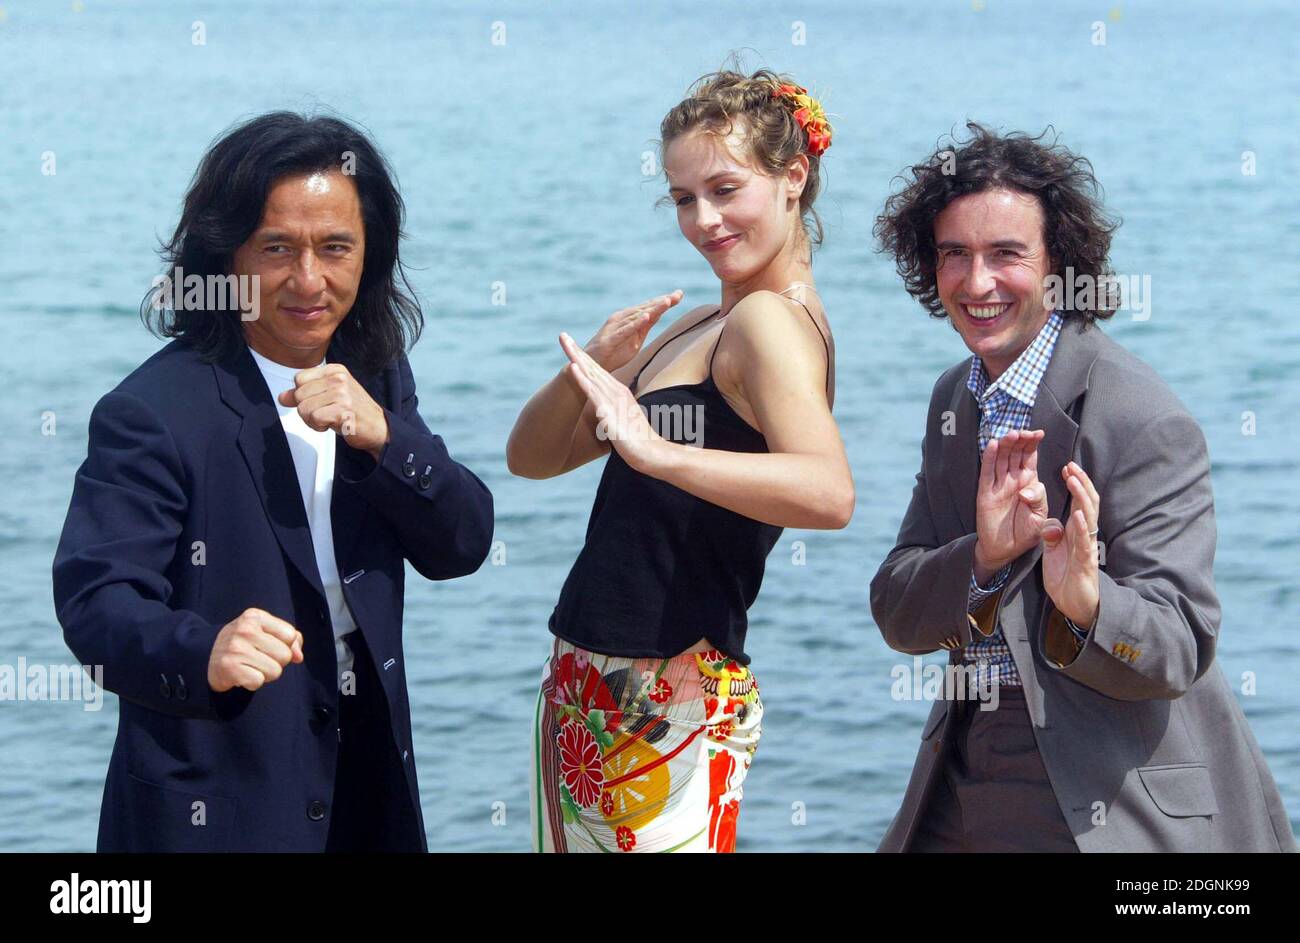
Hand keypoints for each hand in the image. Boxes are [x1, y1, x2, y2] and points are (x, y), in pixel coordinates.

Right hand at [208, 607, 303, 692]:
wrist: (205, 656)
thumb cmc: (244, 644)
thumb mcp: (264, 632)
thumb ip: (289, 640)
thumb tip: (299, 657)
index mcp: (255, 616)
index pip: (290, 635)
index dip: (285, 646)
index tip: (269, 647)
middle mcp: (245, 629)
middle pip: (285, 655)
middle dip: (276, 662)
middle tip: (257, 658)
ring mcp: (236, 648)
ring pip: (275, 671)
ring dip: (265, 674)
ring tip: (249, 666)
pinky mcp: (229, 667)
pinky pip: (259, 682)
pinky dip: (253, 683)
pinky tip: (242, 675)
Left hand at [277, 363, 388, 460]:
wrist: (378, 427)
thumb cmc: (354, 411)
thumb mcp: (328, 396)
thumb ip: (305, 394)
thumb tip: (282, 397)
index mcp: (335, 370)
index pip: (299, 379)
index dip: (303, 395)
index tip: (318, 402)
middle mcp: (339, 379)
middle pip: (299, 394)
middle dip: (306, 410)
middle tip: (324, 414)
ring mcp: (342, 394)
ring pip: (304, 408)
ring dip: (312, 420)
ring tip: (328, 420)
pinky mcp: (343, 410)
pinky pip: (314, 418)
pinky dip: (318, 426)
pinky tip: (331, 425)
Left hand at [559, 331, 666, 473]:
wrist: (653, 454)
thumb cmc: (640, 441)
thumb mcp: (624, 421)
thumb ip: (617, 413)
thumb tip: (609, 413)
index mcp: (618, 393)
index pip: (598, 373)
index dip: (584, 359)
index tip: (571, 346)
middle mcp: (615, 392)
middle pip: (592, 368)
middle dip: (576, 351)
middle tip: (562, 335)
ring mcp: (612, 400)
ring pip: (591, 375)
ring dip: (577, 358)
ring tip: (566, 343)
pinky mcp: (608, 412)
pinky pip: (592, 392)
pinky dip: (582, 379)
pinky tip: (573, 367)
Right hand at [581, 290, 682, 371]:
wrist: (591, 366)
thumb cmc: (613, 353)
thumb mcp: (634, 341)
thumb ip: (644, 328)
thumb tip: (657, 315)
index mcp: (629, 319)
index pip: (649, 308)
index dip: (664, 301)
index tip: (680, 294)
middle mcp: (622, 318)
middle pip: (645, 308)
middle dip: (662, 301)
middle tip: (678, 294)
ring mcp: (615, 328)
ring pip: (637, 316)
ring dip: (652, 308)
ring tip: (667, 301)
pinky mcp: (610, 339)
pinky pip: (625, 331)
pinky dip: (636, 324)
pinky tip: (646, 318)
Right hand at [974, 429, 1048, 581]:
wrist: (1005, 551)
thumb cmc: (1025, 533)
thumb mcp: (1040, 518)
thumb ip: (1039, 501)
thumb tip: (1025, 491)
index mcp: (1029, 483)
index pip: (1030, 458)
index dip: (1033, 444)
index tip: (1039, 433)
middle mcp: (1012, 480)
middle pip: (1015, 454)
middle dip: (1020, 441)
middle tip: (1024, 431)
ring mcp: (998, 486)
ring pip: (1001, 459)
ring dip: (1006, 446)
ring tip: (1011, 434)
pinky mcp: (985, 493)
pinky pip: (986, 473)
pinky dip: (988, 458)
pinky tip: (993, 445)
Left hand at [1041, 461, 1100, 626]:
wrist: (1074, 603)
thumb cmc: (1066, 575)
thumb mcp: (1053, 551)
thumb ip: (1052, 534)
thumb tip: (1050, 522)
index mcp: (1075, 531)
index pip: (1078, 502)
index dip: (1075, 484)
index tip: (1066, 467)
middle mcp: (1084, 535)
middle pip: (1087, 503)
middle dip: (1080, 483)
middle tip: (1071, 465)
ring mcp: (1087, 547)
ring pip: (1088, 518)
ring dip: (1081, 498)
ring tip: (1074, 480)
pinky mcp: (1085, 562)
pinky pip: (1084, 542)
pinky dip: (1080, 528)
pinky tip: (1076, 515)